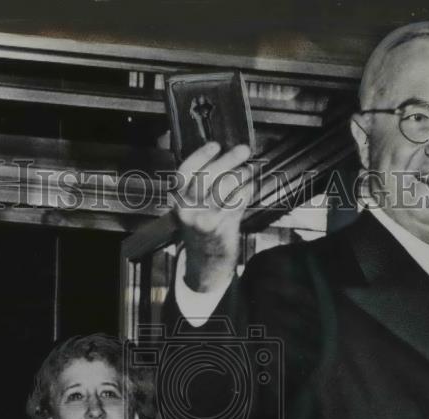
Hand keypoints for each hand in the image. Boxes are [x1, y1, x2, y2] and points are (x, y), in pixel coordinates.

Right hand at [172, 142, 252, 292]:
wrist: (206, 264)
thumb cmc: (203, 232)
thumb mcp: (193, 210)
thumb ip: (202, 189)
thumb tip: (225, 160)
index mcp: (178, 201)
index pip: (184, 173)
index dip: (200, 156)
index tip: (215, 145)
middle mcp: (187, 210)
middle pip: (206, 177)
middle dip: (227, 160)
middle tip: (243, 150)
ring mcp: (203, 220)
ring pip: (223, 188)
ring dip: (240, 174)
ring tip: (249, 169)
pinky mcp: (219, 228)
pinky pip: (236, 203)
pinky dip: (245, 192)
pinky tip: (250, 187)